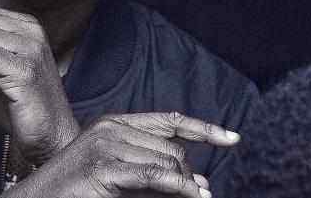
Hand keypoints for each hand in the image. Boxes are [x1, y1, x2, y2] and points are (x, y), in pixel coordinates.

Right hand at [3, 112, 239, 197]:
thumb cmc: (76, 193)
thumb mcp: (120, 177)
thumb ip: (154, 173)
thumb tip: (200, 182)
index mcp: (113, 123)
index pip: (168, 120)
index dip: (203, 128)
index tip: (233, 139)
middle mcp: (111, 128)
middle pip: (172, 147)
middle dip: (188, 174)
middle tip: (199, 195)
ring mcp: (106, 145)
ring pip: (166, 162)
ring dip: (184, 186)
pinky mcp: (104, 167)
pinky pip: (155, 176)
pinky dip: (178, 187)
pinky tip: (191, 196)